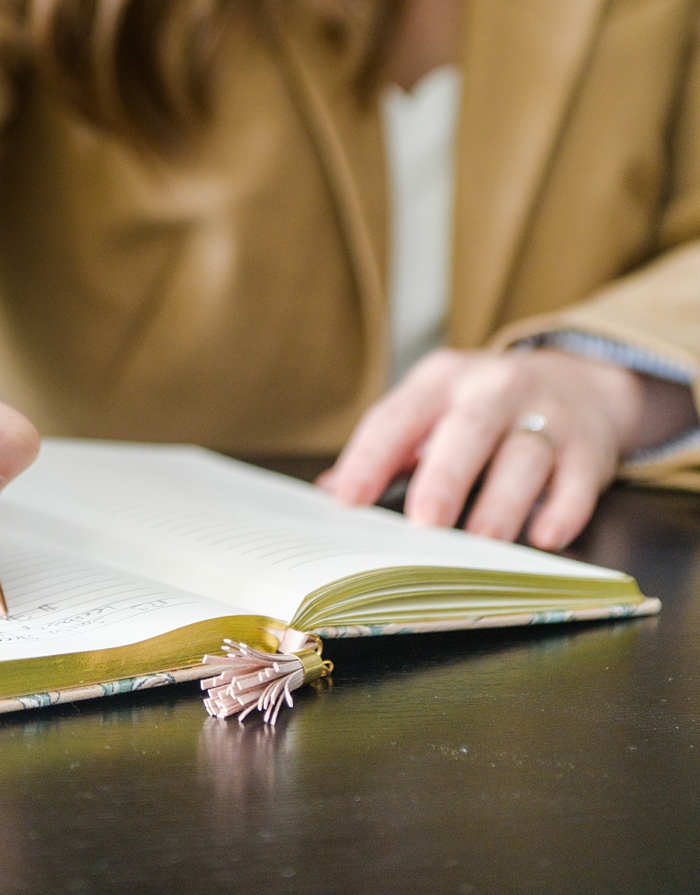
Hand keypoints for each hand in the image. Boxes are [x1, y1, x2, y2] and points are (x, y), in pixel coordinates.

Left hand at [318, 347, 693, 549]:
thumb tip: (330, 494)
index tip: (347, 501)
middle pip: (467, 430)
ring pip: (524, 455)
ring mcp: (547, 415)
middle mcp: (493, 389)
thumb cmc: (483, 408)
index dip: (370, 458)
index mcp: (440, 380)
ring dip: (503, 501)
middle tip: (424, 524)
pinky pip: (579, 480)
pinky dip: (564, 509)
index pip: (398, 416)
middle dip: (444, 477)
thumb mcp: (433, 409)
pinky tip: (546, 536)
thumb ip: (389, 450)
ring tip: (483, 539)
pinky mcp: (590, 447)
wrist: (580, 384)